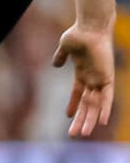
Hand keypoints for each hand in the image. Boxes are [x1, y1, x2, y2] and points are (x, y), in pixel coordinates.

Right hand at [53, 23, 114, 137]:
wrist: (91, 27)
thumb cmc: (78, 34)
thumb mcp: (66, 47)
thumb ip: (61, 57)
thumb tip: (55, 64)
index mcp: (83, 73)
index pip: (78, 94)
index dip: (73, 105)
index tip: (67, 116)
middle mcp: (93, 79)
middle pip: (86, 105)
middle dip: (80, 120)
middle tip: (74, 135)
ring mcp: (100, 80)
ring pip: (94, 105)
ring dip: (89, 120)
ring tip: (83, 134)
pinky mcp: (107, 79)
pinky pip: (106, 98)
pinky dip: (104, 110)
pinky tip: (101, 122)